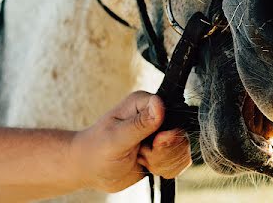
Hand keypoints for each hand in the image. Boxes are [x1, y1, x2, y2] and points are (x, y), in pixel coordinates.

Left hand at [71, 91, 192, 192]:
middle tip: (142, 153)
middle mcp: (156, 115)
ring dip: (161, 162)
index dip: (167, 133)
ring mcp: (161, 133)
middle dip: (163, 152)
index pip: (174, 113)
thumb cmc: (96, 150)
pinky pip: (179, 162)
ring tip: (140, 158)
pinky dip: (165, 169)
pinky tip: (147, 165)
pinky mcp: (164, 150)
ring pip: (181, 151)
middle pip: (181, 135)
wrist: (91, 169)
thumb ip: (139, 124)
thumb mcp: (116, 138)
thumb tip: (159, 105)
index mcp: (144, 103)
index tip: (153, 143)